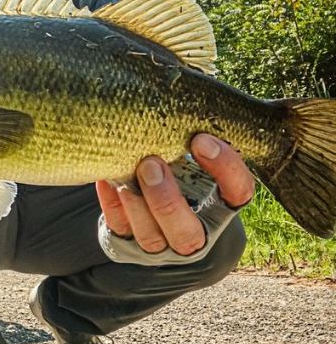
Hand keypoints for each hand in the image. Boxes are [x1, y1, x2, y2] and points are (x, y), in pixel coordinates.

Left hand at [95, 134, 254, 255]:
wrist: (156, 213)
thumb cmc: (181, 170)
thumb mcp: (195, 158)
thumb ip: (192, 141)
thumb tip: (177, 97)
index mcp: (222, 208)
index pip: (238, 193)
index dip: (225, 168)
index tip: (201, 139)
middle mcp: (196, 234)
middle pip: (188, 234)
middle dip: (167, 200)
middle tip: (151, 163)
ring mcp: (162, 246)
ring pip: (151, 238)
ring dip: (137, 205)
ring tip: (127, 172)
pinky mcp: (129, 245)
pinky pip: (119, 230)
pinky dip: (112, 204)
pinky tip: (106, 179)